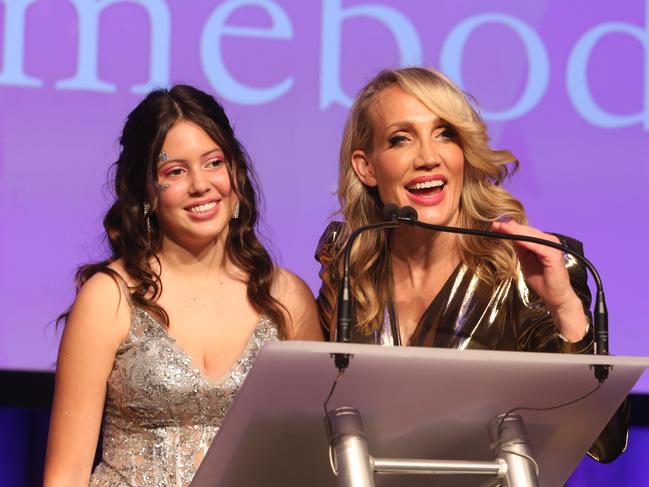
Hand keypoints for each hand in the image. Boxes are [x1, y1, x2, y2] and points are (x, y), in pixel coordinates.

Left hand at [491, 220, 587, 341]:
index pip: (525, 232)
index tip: (495, 226)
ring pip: (531, 235)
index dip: (510, 228)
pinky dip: (525, 241)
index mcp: (542, 242)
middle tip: (495, 224)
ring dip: (516, 231)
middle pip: (527, 231)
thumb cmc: (541, 281)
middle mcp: (549, 241)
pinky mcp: (554, 254)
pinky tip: (514, 238)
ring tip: (502, 227)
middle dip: (510, 227)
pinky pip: (536, 246)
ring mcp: (553, 246)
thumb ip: (520, 248)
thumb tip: (510, 235)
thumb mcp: (525, 261)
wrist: (554, 296)